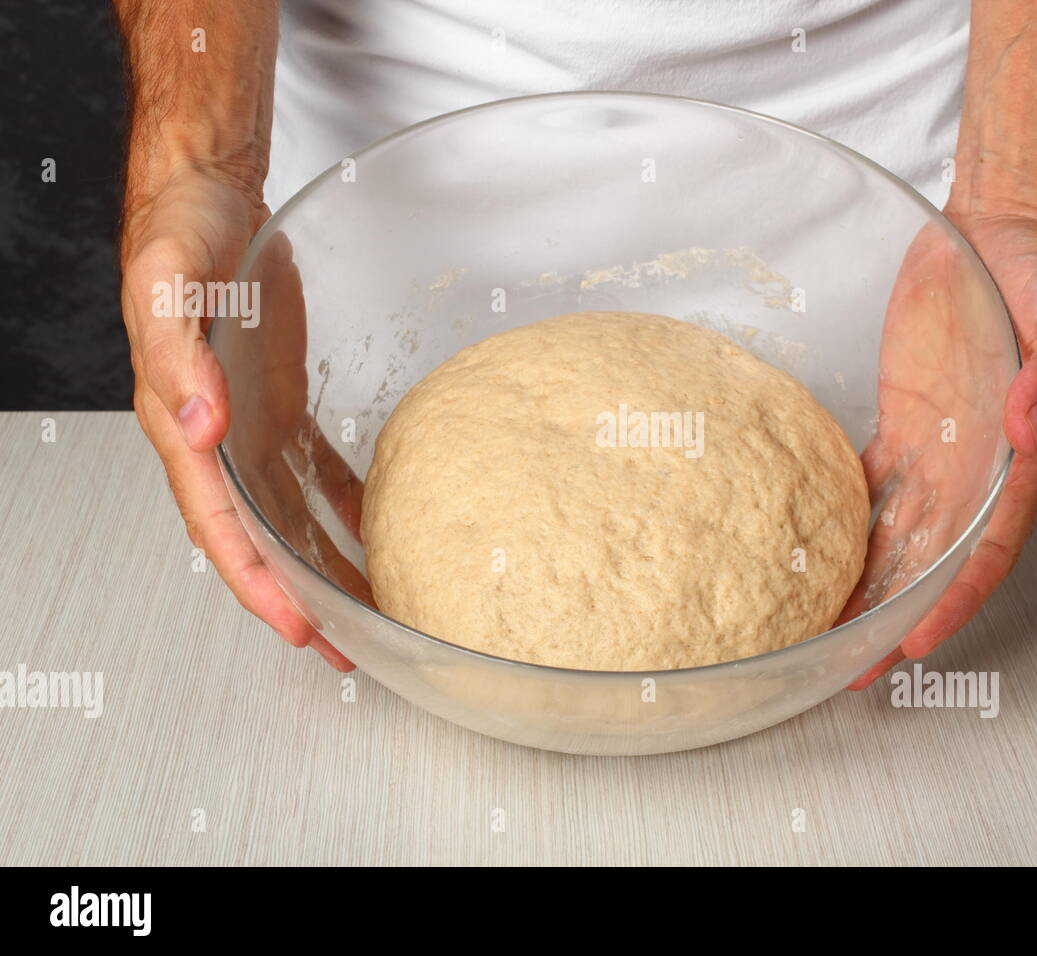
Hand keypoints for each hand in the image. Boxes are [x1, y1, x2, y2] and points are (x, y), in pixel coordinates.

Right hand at [120, 165, 353, 669]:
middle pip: (255, 539)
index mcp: (181, 425)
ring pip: (287, 516)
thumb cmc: (179, 231)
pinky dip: (343, 506)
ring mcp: (251, 426)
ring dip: (321, 565)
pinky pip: (315, 471)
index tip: (298, 626)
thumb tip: (200, 429)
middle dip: (294, 598)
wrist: (207, 193)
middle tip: (342, 647)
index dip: (254, 583)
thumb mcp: (166, 282)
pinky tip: (375, 531)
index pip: (218, 527)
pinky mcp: (282, 405)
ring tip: (365, 609)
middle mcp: (217, 440)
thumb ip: (175, 356)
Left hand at [848, 212, 1036, 687]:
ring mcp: (938, 451)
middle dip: (895, 615)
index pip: (985, 547)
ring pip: (899, 536)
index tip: (911, 640)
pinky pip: (873, 489)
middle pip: (934, 560)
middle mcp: (976, 468)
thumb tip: (1028, 421)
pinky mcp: (904, 428)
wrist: (999, 233)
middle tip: (849, 665)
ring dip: (866, 585)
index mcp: (1019, 456)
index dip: (951, 599)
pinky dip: (847, 527)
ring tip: (823, 629)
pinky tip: (813, 555)